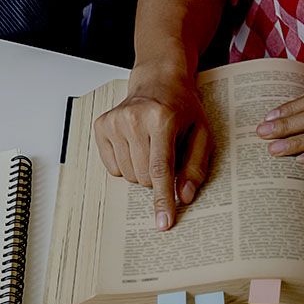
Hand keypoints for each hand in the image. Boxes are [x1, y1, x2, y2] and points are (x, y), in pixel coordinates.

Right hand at [93, 66, 214, 230]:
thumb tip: (184, 196)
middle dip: (157, 177)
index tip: (163, 222)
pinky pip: (113, 167)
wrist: (158, 80)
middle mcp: (135, 119)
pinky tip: (134, 144)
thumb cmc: (182, 108)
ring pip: (128, 176)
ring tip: (150, 145)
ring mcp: (114, 122)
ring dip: (141, 170)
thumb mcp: (202, 134)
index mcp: (163, 119)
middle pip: (143, 177)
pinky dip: (126, 163)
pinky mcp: (101, 126)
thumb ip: (196, 166)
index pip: (161, 170)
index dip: (162, 199)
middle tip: (165, 153)